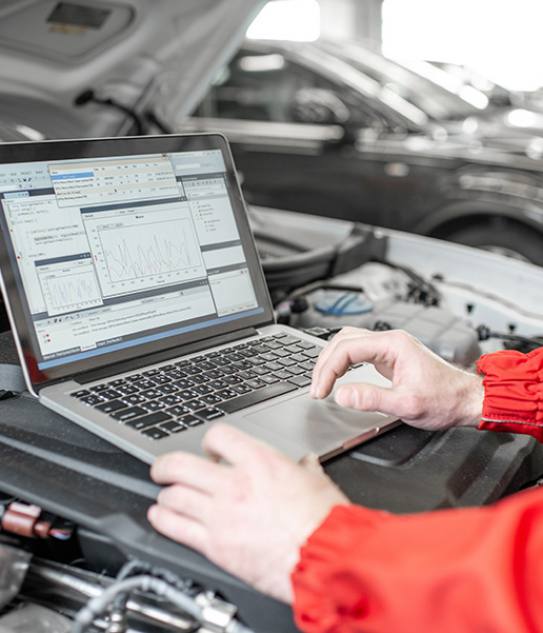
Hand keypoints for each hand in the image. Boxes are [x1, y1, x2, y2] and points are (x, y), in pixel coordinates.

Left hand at [148, 423, 347, 603]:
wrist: (325, 558)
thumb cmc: (324, 521)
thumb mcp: (317, 482)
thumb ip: (305, 469)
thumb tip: (306, 463)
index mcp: (259, 462)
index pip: (217, 436)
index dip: (209, 441)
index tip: (208, 450)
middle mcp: (234, 483)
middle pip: (180, 464)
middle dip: (166, 465)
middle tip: (163, 468)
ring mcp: (220, 514)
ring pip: (173, 496)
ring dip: (166, 494)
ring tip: (165, 494)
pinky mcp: (215, 545)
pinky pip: (176, 528)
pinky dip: (162, 519)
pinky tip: (160, 516)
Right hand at [311, 328, 483, 430]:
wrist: (466, 400)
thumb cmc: (444, 400)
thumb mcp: (406, 405)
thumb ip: (371, 399)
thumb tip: (341, 394)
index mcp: (393, 345)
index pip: (347, 349)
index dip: (328, 370)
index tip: (320, 390)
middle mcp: (390, 340)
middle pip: (343, 340)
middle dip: (324, 363)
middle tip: (316, 388)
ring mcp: (390, 347)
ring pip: (348, 342)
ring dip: (331, 360)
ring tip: (322, 382)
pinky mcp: (389, 356)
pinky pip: (357, 351)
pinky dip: (342, 362)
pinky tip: (337, 374)